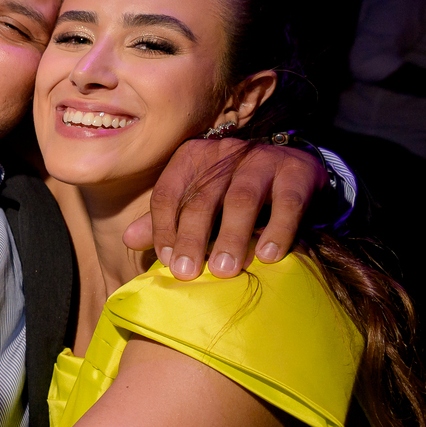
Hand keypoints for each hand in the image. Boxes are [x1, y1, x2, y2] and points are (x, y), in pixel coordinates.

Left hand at [123, 139, 325, 279]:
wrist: (293, 168)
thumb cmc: (233, 189)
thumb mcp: (198, 198)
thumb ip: (166, 218)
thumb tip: (129, 240)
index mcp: (192, 157)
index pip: (167, 193)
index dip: (162, 227)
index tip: (166, 261)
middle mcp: (224, 153)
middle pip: (202, 198)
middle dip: (192, 238)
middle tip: (187, 273)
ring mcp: (262, 159)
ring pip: (242, 199)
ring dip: (231, 237)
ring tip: (224, 271)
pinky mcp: (296, 171)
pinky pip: (286, 203)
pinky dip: (277, 230)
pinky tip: (269, 256)